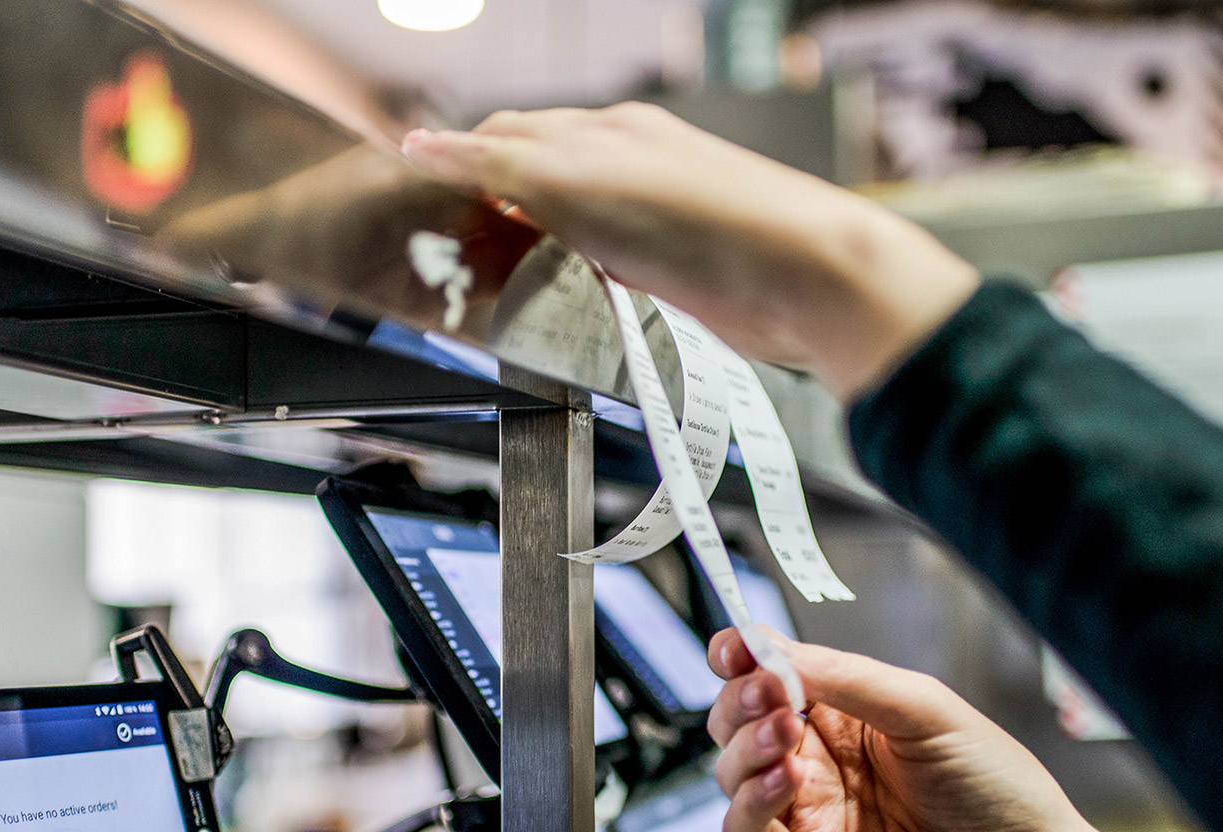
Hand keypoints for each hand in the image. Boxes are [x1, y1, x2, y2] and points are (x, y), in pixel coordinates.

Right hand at [400, 104, 979, 398]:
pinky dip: (576, 291)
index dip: (457, 170)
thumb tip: (422, 144)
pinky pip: (607, 277)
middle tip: (450, 264)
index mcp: (602, 131)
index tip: (422, 212)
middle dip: (491, 219)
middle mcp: (628, 168)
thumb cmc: (702, 219)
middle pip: (536, 187)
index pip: (506, 137)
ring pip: (570, 235)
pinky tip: (566, 310)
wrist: (801, 278)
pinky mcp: (677, 275)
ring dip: (532, 261)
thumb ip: (494, 164)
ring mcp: (654, 223)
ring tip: (496, 292)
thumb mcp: (571, 181)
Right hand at [707, 629, 1097, 831]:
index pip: (770, 681)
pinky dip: (751, 803)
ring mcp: (808, 821)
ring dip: (746, 748)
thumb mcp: (925, 710)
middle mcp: (819, 767)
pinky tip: (788, 779)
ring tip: (784, 731)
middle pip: (738, 724)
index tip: (732, 649)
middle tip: (767, 690)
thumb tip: (771, 650)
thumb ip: (846, 678)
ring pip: (732, 776)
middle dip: (740, 700)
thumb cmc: (997, 791)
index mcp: (846, 720)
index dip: (741, 660)